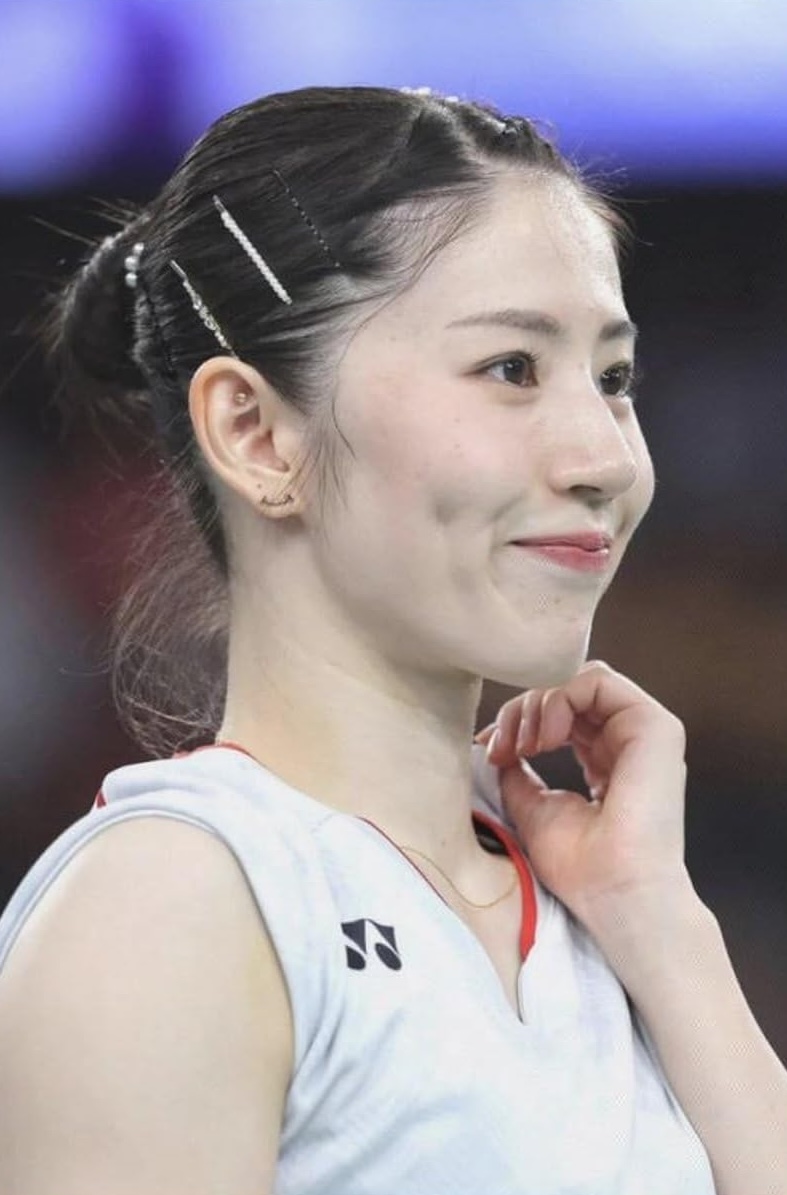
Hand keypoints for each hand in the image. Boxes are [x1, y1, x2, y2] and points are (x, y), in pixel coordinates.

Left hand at [475, 661, 695, 934]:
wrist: (616, 894)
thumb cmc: (581, 866)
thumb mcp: (532, 808)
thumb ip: (519, 771)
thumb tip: (496, 745)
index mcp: (605, 760)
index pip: (560, 713)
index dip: (520, 721)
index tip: (492, 751)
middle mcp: (627, 742)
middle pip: (566, 691)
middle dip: (523, 710)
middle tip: (502, 747)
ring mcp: (644, 732)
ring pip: (579, 680)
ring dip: (539, 703)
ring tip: (525, 744)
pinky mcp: (655, 726)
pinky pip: (598, 681)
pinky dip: (560, 697)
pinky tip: (546, 737)